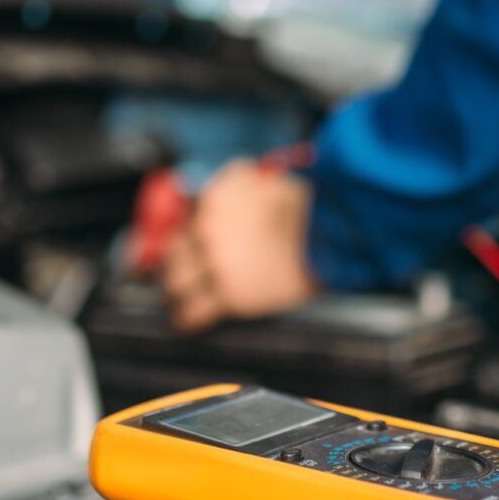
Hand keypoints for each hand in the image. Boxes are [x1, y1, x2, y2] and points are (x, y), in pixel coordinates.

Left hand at [163, 161, 321, 332]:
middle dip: (174, 265)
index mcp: (213, 201)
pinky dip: (187, 318)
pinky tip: (185, 321)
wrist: (325, 234)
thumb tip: (213, 187)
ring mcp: (216, 265)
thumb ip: (232, 180)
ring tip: (176, 300)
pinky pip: (195, 311)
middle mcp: (207, 232)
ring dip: (175, 292)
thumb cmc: (304, 206)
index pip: (181, 222)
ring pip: (176, 283)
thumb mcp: (262, 178)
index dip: (182, 238)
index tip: (182, 247)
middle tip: (175, 274)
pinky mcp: (230, 295)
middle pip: (173, 254)